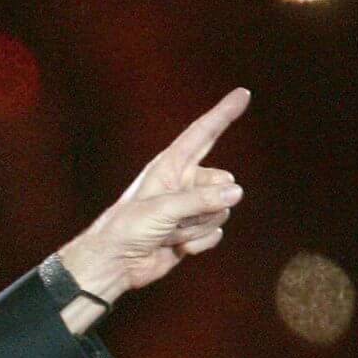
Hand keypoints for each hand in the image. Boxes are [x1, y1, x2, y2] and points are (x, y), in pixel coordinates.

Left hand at [56, 87, 249, 305]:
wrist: (115, 263)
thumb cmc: (128, 228)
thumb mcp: (163, 209)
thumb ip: (201, 199)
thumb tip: (236, 192)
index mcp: (170, 166)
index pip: (203, 134)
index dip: (223, 114)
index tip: (242, 93)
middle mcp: (183, 183)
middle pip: (223, 182)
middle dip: (208, 203)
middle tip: (176, 217)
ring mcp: (189, 207)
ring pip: (221, 211)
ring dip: (197, 226)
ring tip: (168, 233)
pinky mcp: (192, 231)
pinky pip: (215, 233)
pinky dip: (198, 243)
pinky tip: (175, 247)